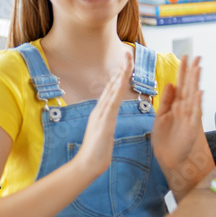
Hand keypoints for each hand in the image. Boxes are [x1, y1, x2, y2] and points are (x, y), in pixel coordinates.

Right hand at [72, 52, 131, 176]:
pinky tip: (121, 82)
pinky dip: (116, 91)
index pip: (113, 88)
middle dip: (121, 68)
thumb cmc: (98, 151)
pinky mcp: (104, 122)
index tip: (127, 61)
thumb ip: (108, 120)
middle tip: (128, 52)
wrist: (87, 164)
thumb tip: (111, 114)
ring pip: (113, 90)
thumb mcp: (105, 131)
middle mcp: (101, 109)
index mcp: (103, 111)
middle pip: (113, 84)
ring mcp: (101, 114)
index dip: (120, 74)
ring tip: (127, 60)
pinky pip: (111, 103)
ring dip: (120, 74)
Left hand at [152, 56, 203, 170]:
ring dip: (195, 82)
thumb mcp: (160, 116)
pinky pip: (195, 112)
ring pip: (192, 95)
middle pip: (189, 86)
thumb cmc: (166, 140)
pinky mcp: (192, 126)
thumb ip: (166, 101)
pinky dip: (197, 102)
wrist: (170, 158)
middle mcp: (184, 108)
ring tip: (197, 69)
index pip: (180, 84)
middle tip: (196, 57)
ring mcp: (189, 116)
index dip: (182, 71)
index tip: (185, 57)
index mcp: (176, 105)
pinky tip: (198, 92)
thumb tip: (170, 84)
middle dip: (191, 72)